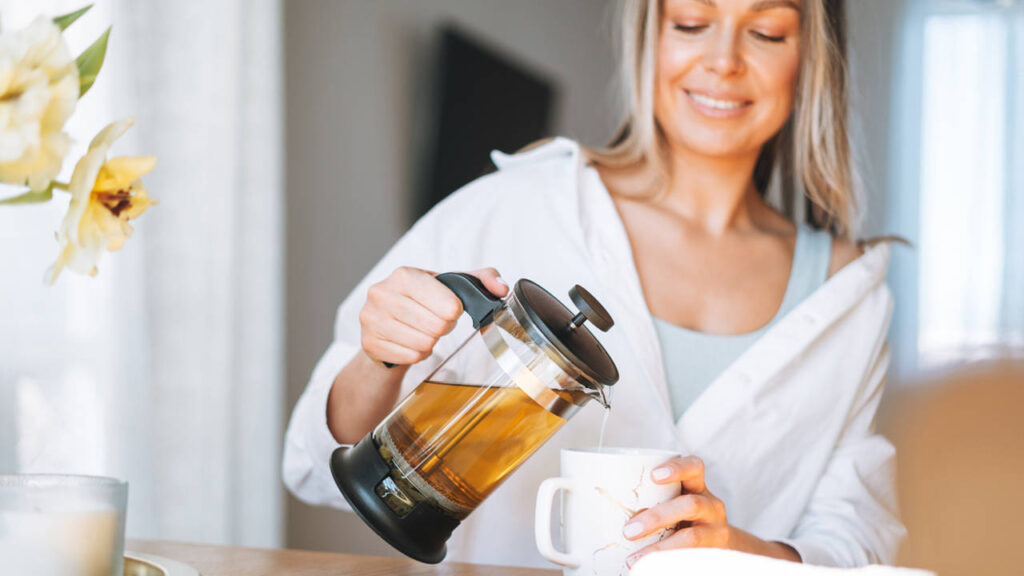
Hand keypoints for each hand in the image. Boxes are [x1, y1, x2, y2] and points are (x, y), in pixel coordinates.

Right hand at [358, 266, 508, 364]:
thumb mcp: (451, 285)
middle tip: (435, 322)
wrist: (386, 323)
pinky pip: (411, 357)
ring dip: (431, 342)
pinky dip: (418, 354)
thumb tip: (502, 289)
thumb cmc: (422, 301)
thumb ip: (483, 279)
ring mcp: (371, 319)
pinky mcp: (368, 343)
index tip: (449, 309)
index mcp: (404, 274)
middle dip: (443, 328)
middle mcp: (382, 293)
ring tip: (423, 331)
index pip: (448, 304)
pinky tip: (411, 342)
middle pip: (436, 326)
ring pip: (423, 344)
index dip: (454, 311)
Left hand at [622, 456, 800, 567]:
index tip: (653, 475)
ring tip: (634, 559)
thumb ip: (653, 499)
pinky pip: (693, 558)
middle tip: (629, 530)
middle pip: (690, 505)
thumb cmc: (684, 517)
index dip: (676, 468)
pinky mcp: (713, 554)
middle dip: (657, 517)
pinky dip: (670, 564)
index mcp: (698, 487)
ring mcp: (715, 531)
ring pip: (692, 537)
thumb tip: (604, 509)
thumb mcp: (675, 501)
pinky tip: (652, 569)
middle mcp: (711, 506)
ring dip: (660, 549)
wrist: (719, 544)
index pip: (694, 467)